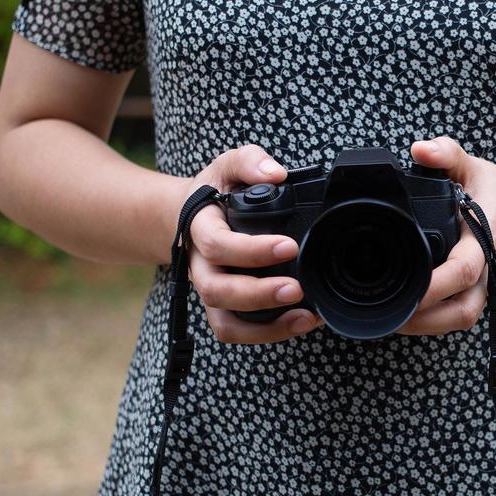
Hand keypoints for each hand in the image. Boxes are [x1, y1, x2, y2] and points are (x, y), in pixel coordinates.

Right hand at [177, 143, 324, 343]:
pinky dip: (267, 334)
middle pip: (217, 291)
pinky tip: (301, 322)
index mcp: (200, 229)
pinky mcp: (224, 307)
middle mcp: (200, 265)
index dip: (252, 250)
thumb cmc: (216, 191)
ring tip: (304, 317)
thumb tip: (276, 174)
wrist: (192, 215)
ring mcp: (210, 290)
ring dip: (264, 326)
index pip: (217, 245)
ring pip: (224, 322)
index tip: (289, 246)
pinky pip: (236, 331)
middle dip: (258, 294)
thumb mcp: (229, 165)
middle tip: (297, 289)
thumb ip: (250, 162)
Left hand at [396, 136, 495, 335]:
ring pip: (463, 319)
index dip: (435, 286)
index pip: (463, 270)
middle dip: (425, 320)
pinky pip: (463, 315)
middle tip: (389, 315)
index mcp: (487, 238)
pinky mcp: (488, 294)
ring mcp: (492, 286)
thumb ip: (447, 154)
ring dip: (429, 326)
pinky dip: (437, 320)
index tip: (407, 291)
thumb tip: (419, 149)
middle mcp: (492, 269)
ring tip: (393, 320)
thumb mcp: (473, 167)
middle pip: (463, 311)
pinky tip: (412, 316)